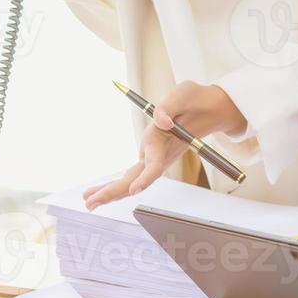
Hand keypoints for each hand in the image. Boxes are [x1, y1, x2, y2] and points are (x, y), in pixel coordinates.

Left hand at [84, 82, 246, 207]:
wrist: (210, 111)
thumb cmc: (195, 101)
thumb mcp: (184, 94)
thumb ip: (169, 106)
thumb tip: (161, 122)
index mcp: (166, 141)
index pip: (156, 163)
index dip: (146, 177)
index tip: (134, 189)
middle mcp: (160, 155)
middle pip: (137, 179)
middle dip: (114, 191)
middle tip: (91, 203)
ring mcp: (156, 159)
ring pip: (132, 181)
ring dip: (110, 192)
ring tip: (88, 202)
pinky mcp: (152, 158)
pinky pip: (132, 176)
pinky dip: (115, 186)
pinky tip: (99, 192)